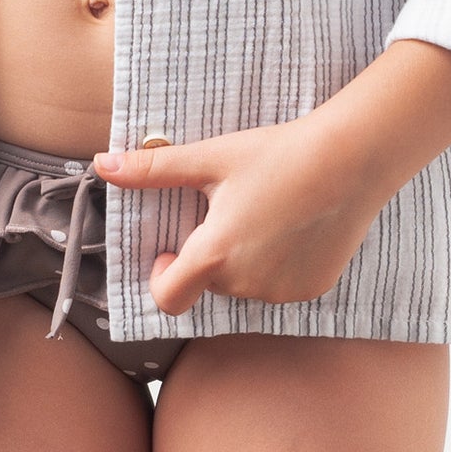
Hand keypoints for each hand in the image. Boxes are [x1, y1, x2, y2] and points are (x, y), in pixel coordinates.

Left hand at [92, 112, 383, 317]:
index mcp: (216, 254)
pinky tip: (291, 225)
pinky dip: (276, 263)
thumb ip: (153, 169)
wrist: (349, 160)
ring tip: (264, 211)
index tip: (172, 249)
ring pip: (244, 284)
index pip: (168, 298)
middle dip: (208, 253)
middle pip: (209, 282)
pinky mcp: (312, 290)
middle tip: (227, 207)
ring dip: (242, 259)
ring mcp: (283, 293)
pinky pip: (278, 285)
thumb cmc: (275, 154)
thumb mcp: (209, 158)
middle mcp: (247, 284)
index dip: (162, 276)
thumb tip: (101, 165)